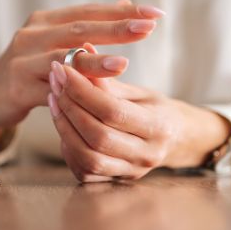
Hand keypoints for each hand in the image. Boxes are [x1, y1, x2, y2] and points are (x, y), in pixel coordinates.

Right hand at [0, 1, 164, 152]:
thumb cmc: (29, 70)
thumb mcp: (55, 44)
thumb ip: (87, 27)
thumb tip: (126, 3)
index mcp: (45, 21)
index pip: (89, 11)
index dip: (122, 11)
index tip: (155, 12)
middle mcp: (32, 34)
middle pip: (79, 28)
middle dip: (116, 27)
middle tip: (148, 26)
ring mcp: (22, 59)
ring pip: (63, 57)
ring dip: (94, 60)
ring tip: (124, 62)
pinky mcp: (17, 86)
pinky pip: (50, 87)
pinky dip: (72, 88)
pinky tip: (91, 94)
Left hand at [47, 56, 230, 181]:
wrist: (176, 140)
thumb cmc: (155, 109)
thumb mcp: (138, 91)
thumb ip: (108, 79)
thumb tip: (83, 49)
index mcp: (158, 127)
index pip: (112, 110)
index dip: (83, 90)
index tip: (63, 69)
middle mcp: (146, 155)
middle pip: (98, 136)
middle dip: (70, 106)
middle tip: (54, 82)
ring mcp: (130, 171)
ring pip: (88, 158)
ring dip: (64, 127)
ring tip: (54, 100)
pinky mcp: (115, 180)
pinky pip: (84, 171)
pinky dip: (68, 147)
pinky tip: (63, 123)